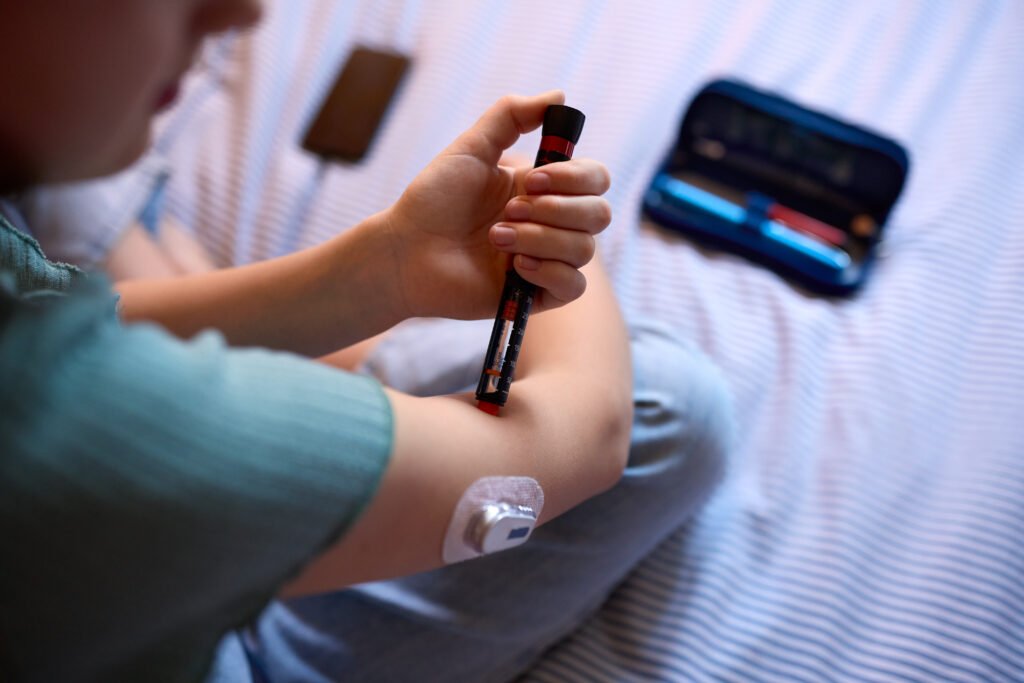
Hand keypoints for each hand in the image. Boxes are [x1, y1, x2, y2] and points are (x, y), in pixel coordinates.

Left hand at [382, 91, 611, 319]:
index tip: (533, 179)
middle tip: (509, 210)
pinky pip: (574, 285)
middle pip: (600, 214)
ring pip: (584, 249)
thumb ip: (511, 116)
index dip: (574, 177)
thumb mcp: (472, 148)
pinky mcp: (538, 295)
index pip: (595, 179)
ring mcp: (547, 259)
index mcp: (544, 189)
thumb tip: (559, 96)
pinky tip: (515, 267)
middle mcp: (552, 224)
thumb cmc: (434, 199)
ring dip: (539, 238)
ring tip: (497, 237)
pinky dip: (548, 271)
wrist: (406, 249)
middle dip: (555, 210)